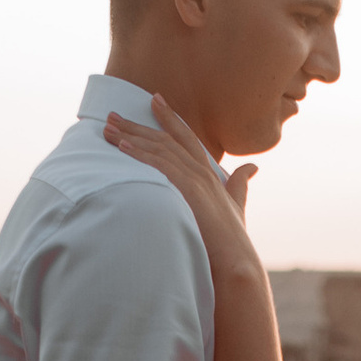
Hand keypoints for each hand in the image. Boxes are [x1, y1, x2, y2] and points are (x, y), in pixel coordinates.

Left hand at [103, 99, 260, 274]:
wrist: (236, 260)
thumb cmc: (233, 238)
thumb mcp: (237, 204)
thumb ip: (241, 184)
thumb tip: (252, 167)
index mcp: (209, 172)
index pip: (186, 136)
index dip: (170, 118)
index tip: (154, 100)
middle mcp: (201, 170)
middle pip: (165, 138)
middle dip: (138, 125)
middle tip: (113, 114)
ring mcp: (195, 178)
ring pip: (159, 148)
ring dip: (131, 137)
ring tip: (108, 127)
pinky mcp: (188, 190)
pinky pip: (159, 165)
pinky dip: (140, 155)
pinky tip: (122, 147)